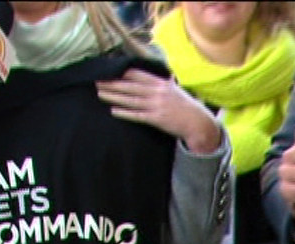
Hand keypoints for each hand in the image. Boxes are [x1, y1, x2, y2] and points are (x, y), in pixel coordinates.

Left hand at [96, 68, 220, 153]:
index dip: (122, 72)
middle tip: (97, 80)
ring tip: (100, 93)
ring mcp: (157, 105)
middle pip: (130, 86)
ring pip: (131, 100)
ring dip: (114, 97)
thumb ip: (161, 82)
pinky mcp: (157, 119)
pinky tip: (114, 111)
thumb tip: (153, 75)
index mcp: (161, 83)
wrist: (197, 122)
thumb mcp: (174, 90)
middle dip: (113, 83)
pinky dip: (125, 113)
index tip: (109, 70)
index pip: (138, 74)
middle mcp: (158, 92)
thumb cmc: (185, 106)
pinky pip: (137, 115)